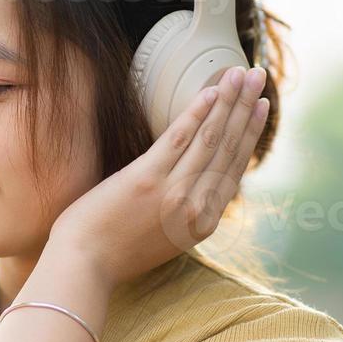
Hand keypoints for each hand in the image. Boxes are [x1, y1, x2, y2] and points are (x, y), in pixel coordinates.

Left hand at [49, 65, 268, 289]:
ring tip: (243, 73)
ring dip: (229, 101)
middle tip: (259, 77)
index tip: (260, 109)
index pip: (234, 170)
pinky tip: (211, 90)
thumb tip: (191, 188)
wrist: (82, 268)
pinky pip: (179, 138)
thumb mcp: (162, 241)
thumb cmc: (113, 255)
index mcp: (202, 223)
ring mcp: (173, 192)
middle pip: (228, 148)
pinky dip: (197, 112)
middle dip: (246, 108)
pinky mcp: (146, 179)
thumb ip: (182, 215)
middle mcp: (196, 207)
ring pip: (210, 138)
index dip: (250, 135)